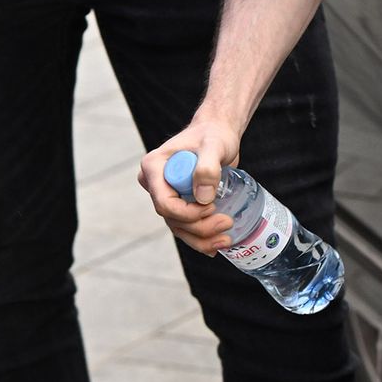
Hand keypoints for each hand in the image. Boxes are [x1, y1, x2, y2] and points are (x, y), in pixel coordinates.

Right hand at [137, 118, 241, 254]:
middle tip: (228, 223)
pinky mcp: (179, 202)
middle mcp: (155, 184)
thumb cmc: (215, 135)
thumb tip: (203, 199)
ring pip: (178, 227)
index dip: (187, 213)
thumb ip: (208, 167)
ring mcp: (166, 195)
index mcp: (154, 168)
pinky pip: (185, 226)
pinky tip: (215, 247)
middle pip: (172, 218)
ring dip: (201, 239)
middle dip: (199, 228)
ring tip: (227, 239)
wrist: (218, 134)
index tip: (212, 206)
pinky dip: (200, 239)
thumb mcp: (214, 145)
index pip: (164, 202)